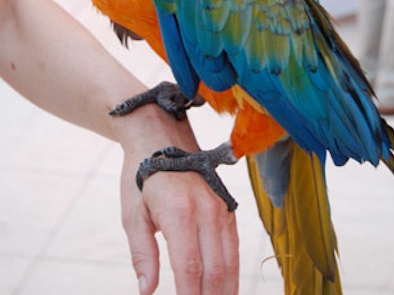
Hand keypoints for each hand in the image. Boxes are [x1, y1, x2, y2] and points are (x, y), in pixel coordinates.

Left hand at [115, 106, 239, 294]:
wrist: (163, 139)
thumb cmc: (142, 178)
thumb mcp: (132, 214)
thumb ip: (142, 254)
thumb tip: (148, 292)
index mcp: (179, 213)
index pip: (190, 270)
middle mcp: (206, 211)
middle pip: (216, 271)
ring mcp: (221, 208)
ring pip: (231, 263)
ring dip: (226, 292)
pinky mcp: (228, 208)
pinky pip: (234, 248)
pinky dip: (232, 274)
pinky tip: (225, 290)